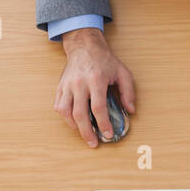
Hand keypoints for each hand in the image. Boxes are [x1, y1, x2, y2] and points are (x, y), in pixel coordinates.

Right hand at [54, 28, 137, 146]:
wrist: (84, 47)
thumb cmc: (105, 61)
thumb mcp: (123, 73)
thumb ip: (128, 92)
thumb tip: (130, 111)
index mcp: (96, 80)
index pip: (98, 107)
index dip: (103, 123)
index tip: (108, 134)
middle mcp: (79, 84)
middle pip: (80, 113)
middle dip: (87, 131)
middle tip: (94, 143)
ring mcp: (67, 85)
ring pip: (66, 111)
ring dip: (74, 127)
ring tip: (84, 135)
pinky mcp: (60, 87)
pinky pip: (59, 106)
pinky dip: (65, 118)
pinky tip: (74, 123)